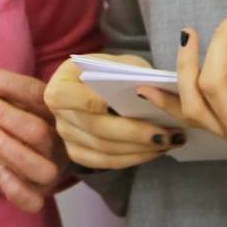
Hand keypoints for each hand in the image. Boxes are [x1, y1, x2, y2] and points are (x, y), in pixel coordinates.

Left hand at [0, 68, 70, 213]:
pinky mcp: (39, 194)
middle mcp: (58, 143)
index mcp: (56, 114)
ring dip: (12, 150)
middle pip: (37, 131)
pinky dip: (16, 189)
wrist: (44, 158)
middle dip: (4, 113)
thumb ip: (7, 93)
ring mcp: (50, 171)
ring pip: (39, 167)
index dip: (8, 84)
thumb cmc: (27, 123)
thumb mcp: (23, 104)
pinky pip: (32, 200)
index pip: (37, 95)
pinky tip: (0, 172)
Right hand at [43, 53, 183, 171]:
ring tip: (169, 142)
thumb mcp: (122, 64)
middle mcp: (58, 113)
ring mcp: (66, 136)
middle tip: (165, 133)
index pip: (64, 95)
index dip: (84, 101)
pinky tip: (156, 150)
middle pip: (94, 127)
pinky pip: (107, 162)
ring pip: (104, 149)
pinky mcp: (78, 154)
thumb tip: (150, 92)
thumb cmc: (113, 72)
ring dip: (140, 149)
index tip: (108, 103)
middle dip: (133, 132)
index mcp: (62, 81)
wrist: (103, 87)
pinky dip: (134, 158)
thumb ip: (131, 74)